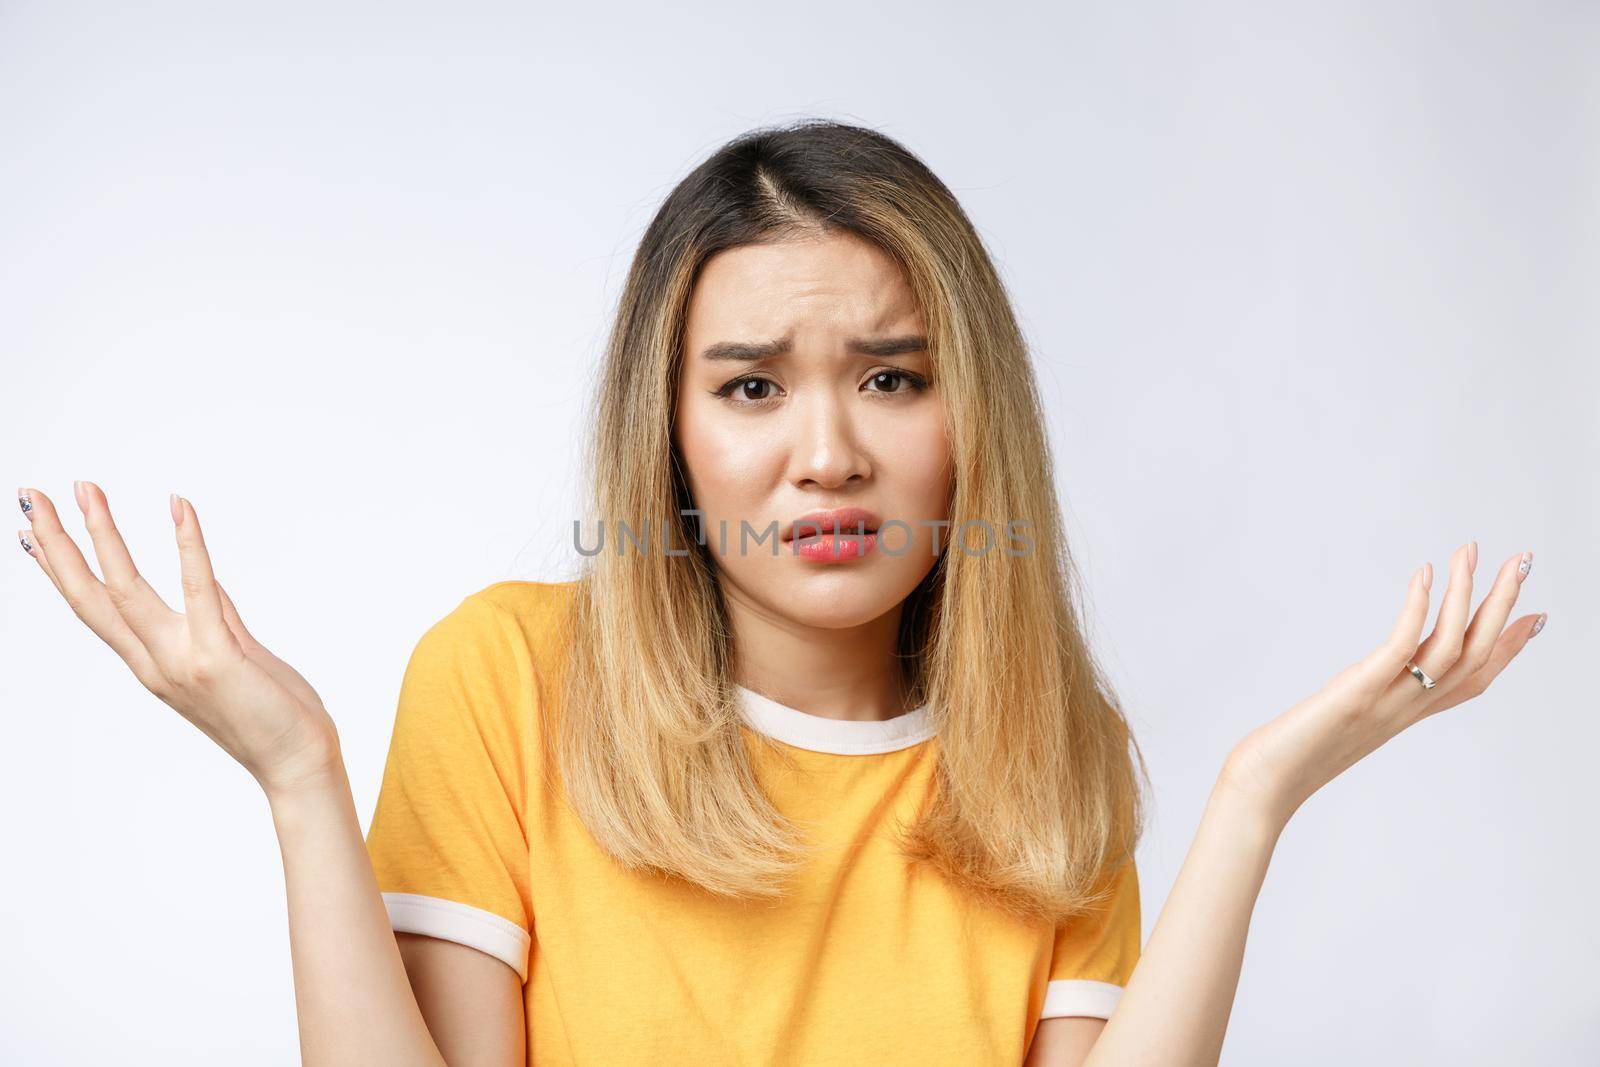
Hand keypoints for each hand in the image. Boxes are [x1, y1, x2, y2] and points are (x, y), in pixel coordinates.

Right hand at [17, 481, 341, 798]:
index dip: (57, 570)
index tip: (29, 533)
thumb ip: (214, 616)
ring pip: (126, 590)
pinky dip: (188, 544)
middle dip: (58, 544)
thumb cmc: (271, 713)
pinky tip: (179, 505)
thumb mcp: (231, 655)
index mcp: (152, 664)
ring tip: (84, 488)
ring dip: (102, 534)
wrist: (297, 762)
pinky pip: (199, 589)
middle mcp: (155, 662)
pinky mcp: (217, 655)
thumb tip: (200, 575)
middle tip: (29, 495)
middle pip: (90, 596)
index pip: (94, 610)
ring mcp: (180, 660)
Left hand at [1219, 541, 1544, 828]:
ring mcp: (1386, 702)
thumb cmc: (1289, 759)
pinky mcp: (1357, 693)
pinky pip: (1401, 648)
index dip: (1508, 649)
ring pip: (1449, 646)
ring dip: (1467, 595)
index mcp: (1406, 716)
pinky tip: (1424, 574)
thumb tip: (1364, 683)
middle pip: (1473, 655)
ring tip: (1471, 550)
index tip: (1535, 615)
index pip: (1472, 680)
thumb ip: (1362, 701)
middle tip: (1524, 560)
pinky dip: (1417, 610)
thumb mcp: (1339, 723)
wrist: (1264, 787)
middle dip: (1503, 606)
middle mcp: (1406, 710)